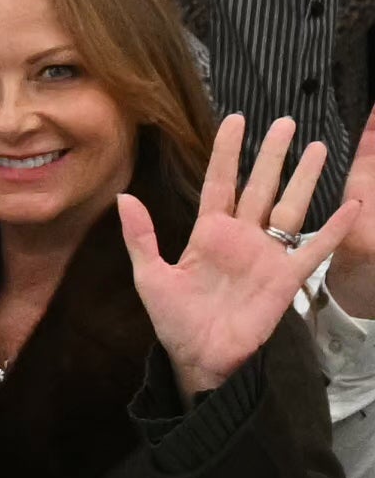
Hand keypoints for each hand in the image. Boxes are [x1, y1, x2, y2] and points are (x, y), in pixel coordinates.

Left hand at [117, 108, 335, 396]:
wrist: (200, 357)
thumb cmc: (175, 319)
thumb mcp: (150, 276)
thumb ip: (141, 236)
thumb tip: (124, 197)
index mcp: (208, 232)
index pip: (220, 181)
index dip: (228, 151)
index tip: (237, 120)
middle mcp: (241, 236)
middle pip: (260, 185)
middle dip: (273, 154)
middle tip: (287, 122)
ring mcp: (267, 254)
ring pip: (289, 206)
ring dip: (305, 178)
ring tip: (319, 147)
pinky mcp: (286, 277)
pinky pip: (314, 248)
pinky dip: (334, 228)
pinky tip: (353, 205)